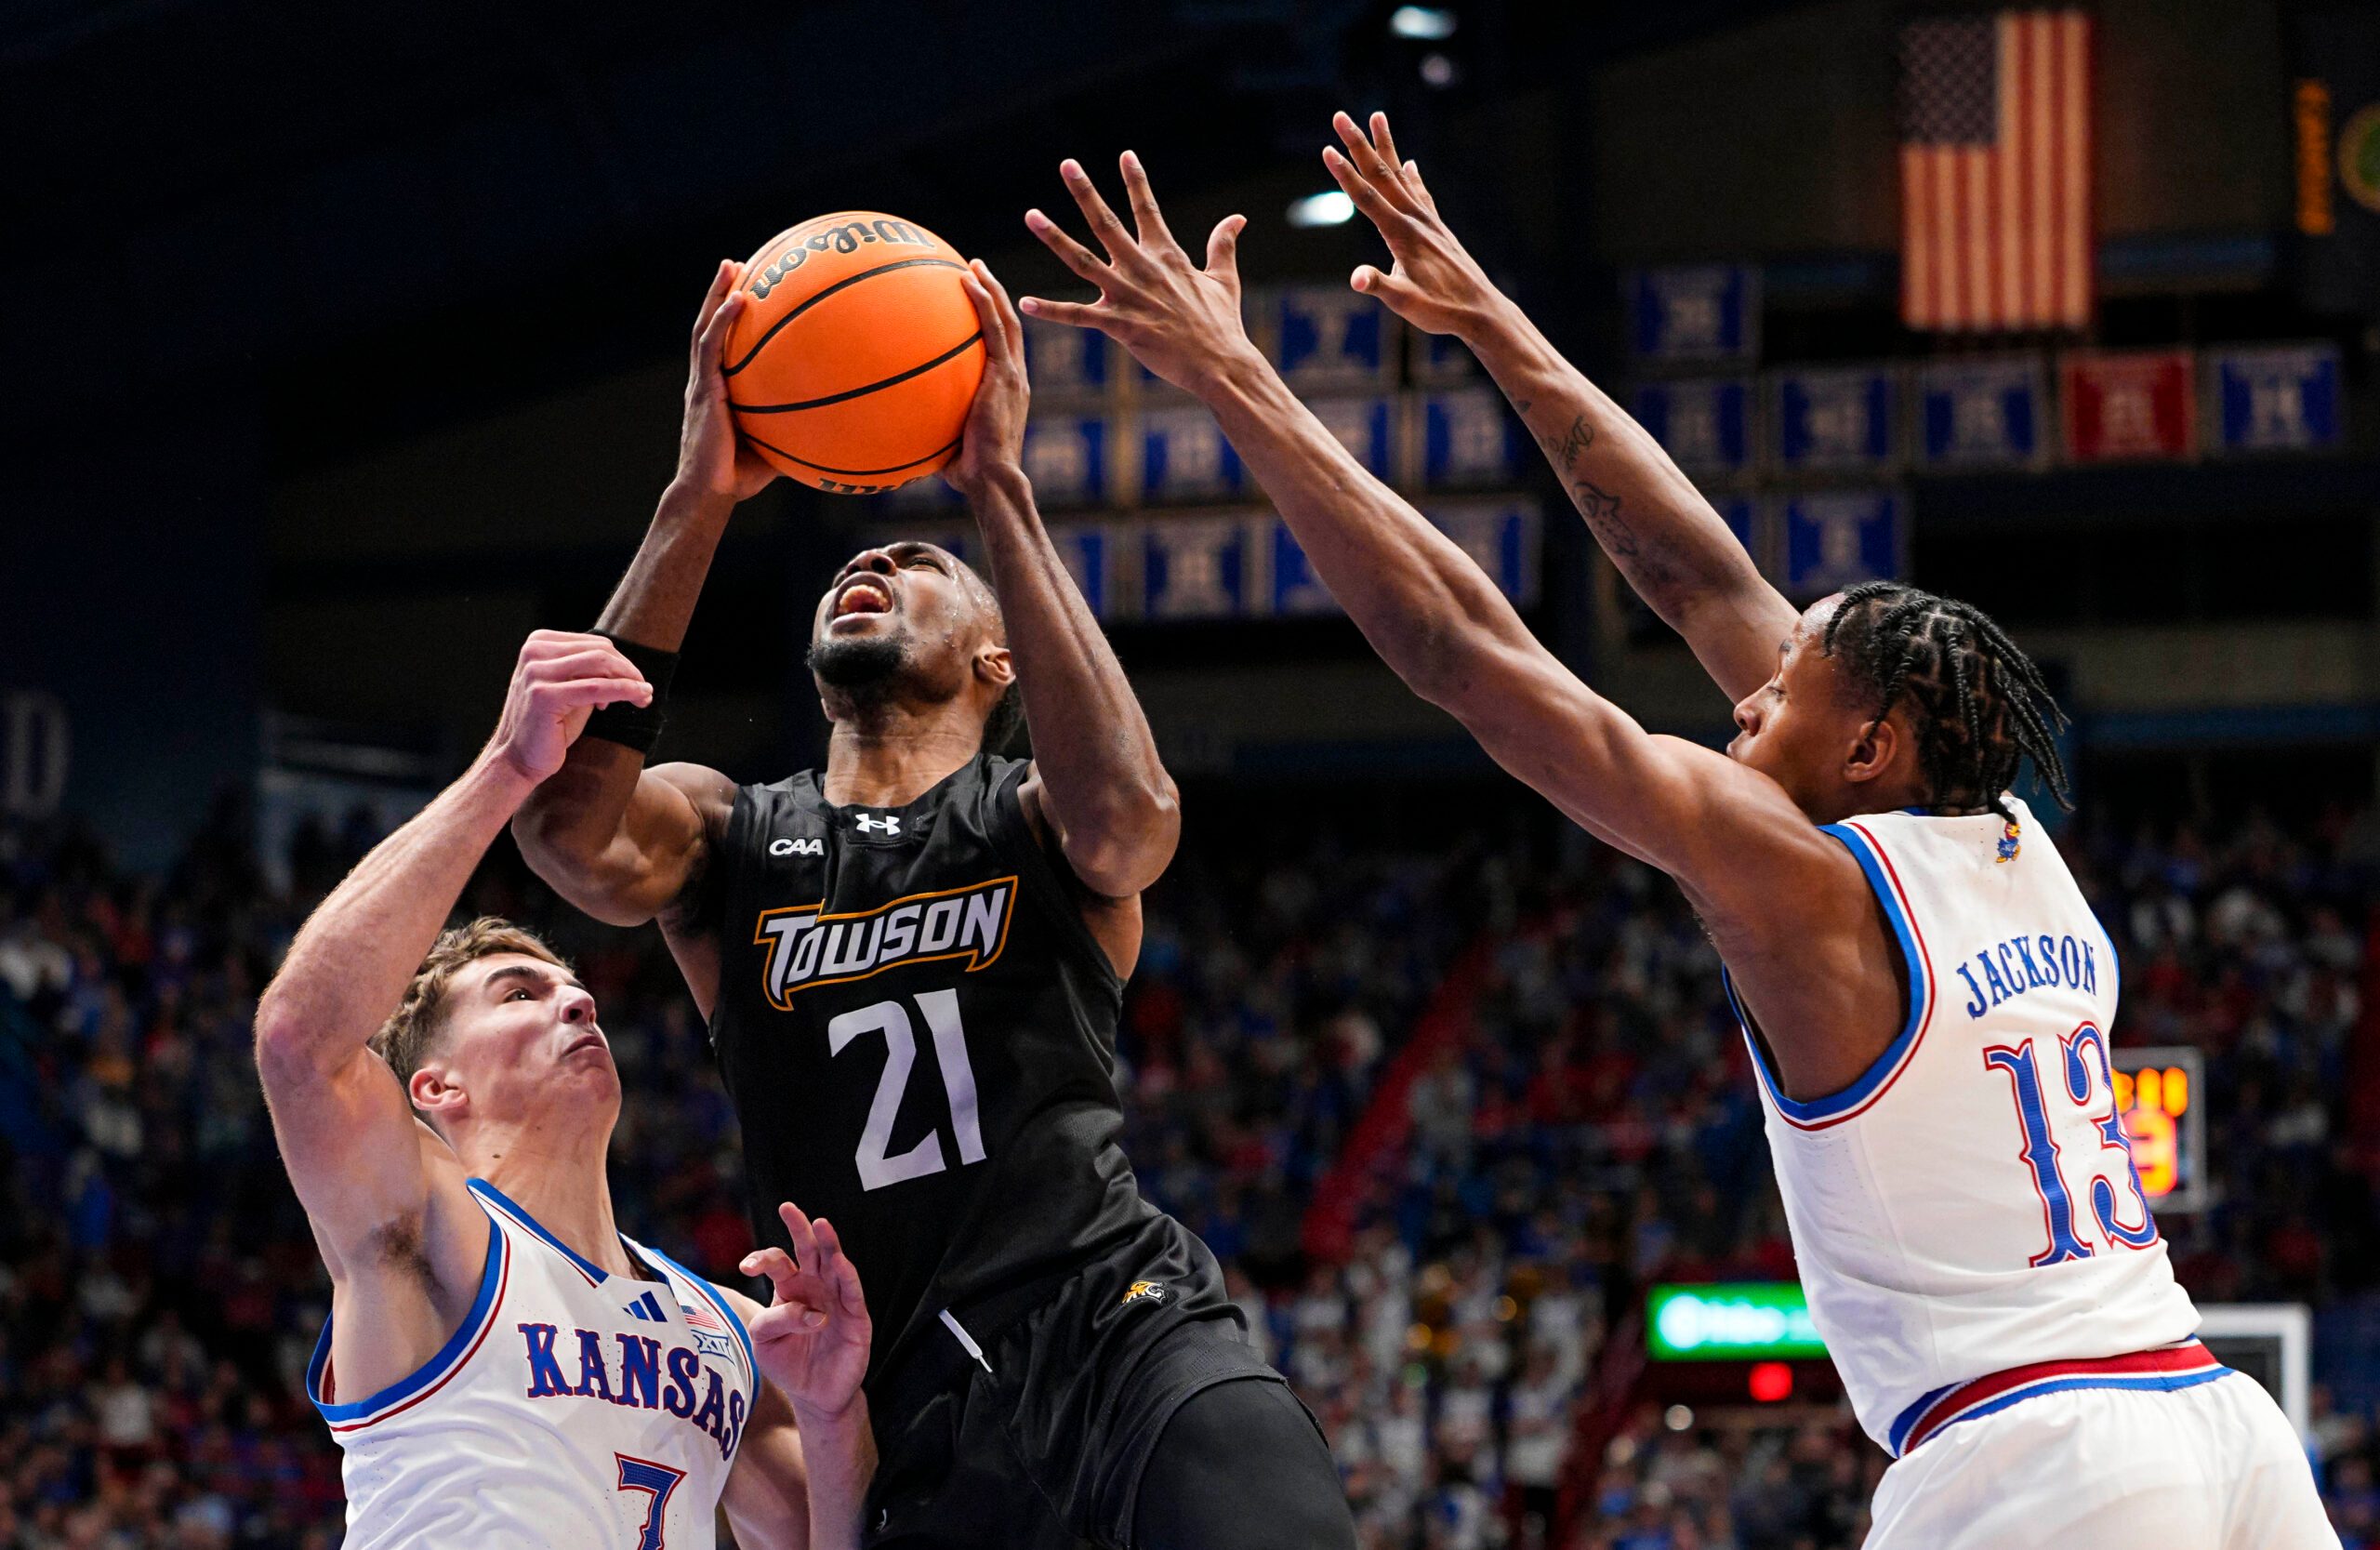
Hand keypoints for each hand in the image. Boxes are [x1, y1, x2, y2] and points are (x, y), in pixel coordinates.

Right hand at [485, 631, 651, 785]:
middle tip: (645, 689)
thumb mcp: (569, 689)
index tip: (632, 683)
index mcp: (538, 644)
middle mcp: (534, 653)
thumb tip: (627, 667)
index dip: (621, 663)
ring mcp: (536, 672)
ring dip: (631, 679)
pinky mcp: (544, 695)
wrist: (516, 759)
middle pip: (599, 651)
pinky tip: (639, 698)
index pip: (593, 644)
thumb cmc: (547, 727)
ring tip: (644, 696)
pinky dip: (623, 690)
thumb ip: (589, 673)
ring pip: (600, 664)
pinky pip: (596, 688)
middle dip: (629, 670)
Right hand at [673, 261, 779, 504]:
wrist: (710, 494)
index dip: (729, 319)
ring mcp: (702, 384)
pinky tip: (739, 300)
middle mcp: (706, 381)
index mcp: (718, 390)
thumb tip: (836, 426)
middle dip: (720, 293)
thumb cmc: (740, 477)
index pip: (722, 346)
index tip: (747, 290)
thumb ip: (796, 429)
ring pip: (706, 328)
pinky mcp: (704, 391)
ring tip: (730, 265)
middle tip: (735, 263)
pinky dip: (724, 321)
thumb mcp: (775, 446)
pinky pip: (712, 348)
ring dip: (717, 294)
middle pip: (710, 326)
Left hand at [741, 1202, 870, 1422]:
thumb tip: (807, 1311)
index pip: (777, 1263)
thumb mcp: (765, 1342)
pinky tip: (839, 1262)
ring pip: (833, 1264)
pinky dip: (846, 1276)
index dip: (762, 1259)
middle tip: (788, 1208)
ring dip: (829, 1244)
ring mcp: (836, 1299)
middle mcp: (814, 1288)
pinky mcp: (856, 1317)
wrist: (815, 1396)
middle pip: (808, 1251)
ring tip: (821, 1224)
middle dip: (799, 1229)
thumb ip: (774, 1321)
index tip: (747, 1267)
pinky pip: (851, 1292)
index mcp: (789, 1289)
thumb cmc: (787, 1363)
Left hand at [944, 259, 1029, 496]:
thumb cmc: (968, 474)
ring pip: (1006, 320)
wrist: (992, 479)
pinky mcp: (1005, 375)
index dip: (994, 324)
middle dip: (994, 295)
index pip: (1003, 349)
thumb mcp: (946, 446)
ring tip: (974, 266)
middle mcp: (1014, 378)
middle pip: (1009, 325)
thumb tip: (890, 435)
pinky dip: (984, 301)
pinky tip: (967, 280)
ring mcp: (1012, 374)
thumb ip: (927, 430)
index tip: (976, 304)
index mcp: (1007, 391)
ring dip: (991, 289)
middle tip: (976, 272)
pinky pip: (994, 328)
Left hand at [1018, 153, 1254, 396]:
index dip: (1137, 181)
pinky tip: (1025, 302)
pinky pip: (1079, 316)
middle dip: (1086, 192)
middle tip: (1068, 164)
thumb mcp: (1225, 279)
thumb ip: (1223, 245)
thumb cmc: (1222, 324)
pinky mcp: (1121, 326)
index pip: (1148, 210)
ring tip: (1032, 215)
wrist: (1221, 364)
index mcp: (1167, 257)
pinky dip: (1051, 311)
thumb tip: (1238, 217)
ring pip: (1083, 261)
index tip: (1125, 154)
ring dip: (1055, 238)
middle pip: (1107, 223)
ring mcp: (1129, 297)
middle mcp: (1143, 269)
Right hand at [1322, 111, 1498, 337]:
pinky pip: (1420, 193)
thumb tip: (1356, 278)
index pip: (1367, 198)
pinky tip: (1410, 164)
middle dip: (1358, 145)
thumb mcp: (1405, 302)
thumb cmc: (1441, 310)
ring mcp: (1428, 220)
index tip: (1327, 150)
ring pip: (1401, 175)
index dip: (1345, 175)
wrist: (1481, 310)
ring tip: (1377, 117)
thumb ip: (1379, 286)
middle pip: (1381, 174)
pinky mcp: (1437, 228)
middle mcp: (1415, 219)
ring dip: (1386, 146)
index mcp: (1401, 234)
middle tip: (1340, 117)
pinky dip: (1412, 175)